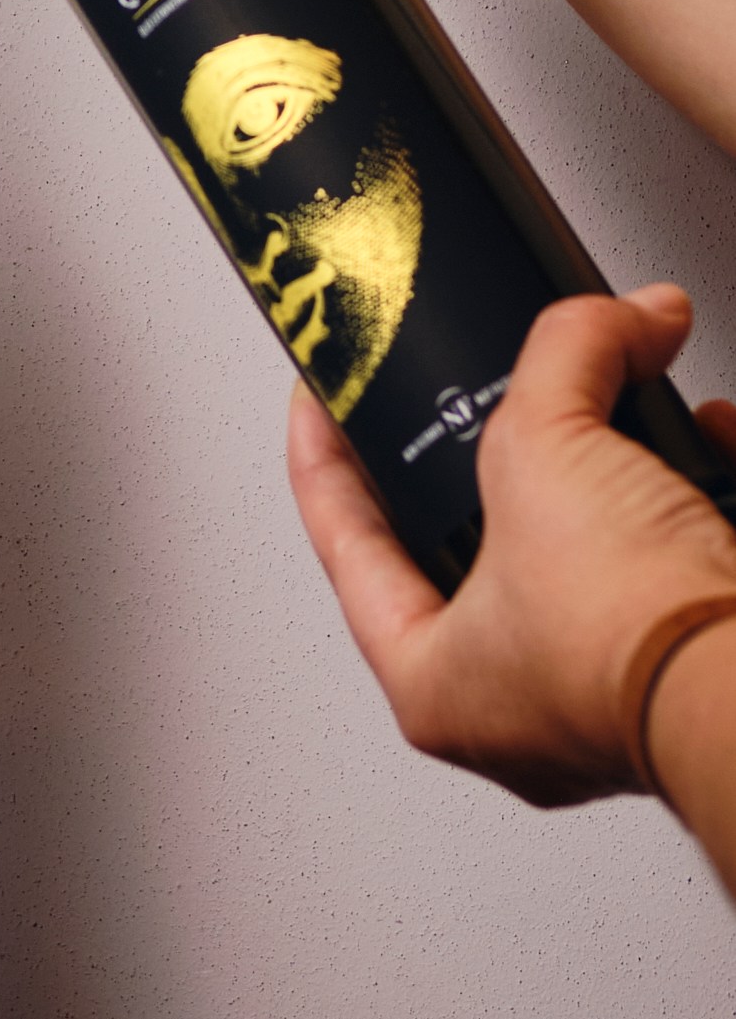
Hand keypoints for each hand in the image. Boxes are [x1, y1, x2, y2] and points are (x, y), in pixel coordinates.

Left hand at [288, 284, 735, 806]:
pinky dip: (704, 483)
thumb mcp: (543, 446)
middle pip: (484, 533)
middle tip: (485, 386)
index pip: (345, 543)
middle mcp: (526, 701)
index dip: (324, 455)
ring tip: (616, 392)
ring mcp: (618, 685)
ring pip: (596, 539)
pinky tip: (708, 434)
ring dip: (617, 456)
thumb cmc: (629, 640)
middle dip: (507, 447)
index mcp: (438, 683)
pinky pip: (688, 548)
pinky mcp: (697, 658)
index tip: (322, 396)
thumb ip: (566, 353)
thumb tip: (627, 316)